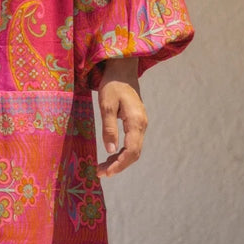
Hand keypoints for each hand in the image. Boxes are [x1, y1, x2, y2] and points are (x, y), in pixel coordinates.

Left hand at [96, 59, 146, 177]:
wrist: (122, 71)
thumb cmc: (112, 85)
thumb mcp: (106, 105)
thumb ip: (109, 128)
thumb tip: (110, 150)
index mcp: (136, 121)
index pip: (132, 150)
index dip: (120, 164)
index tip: (106, 172)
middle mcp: (142, 125)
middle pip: (134, 153)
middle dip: (119, 166)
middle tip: (101, 173)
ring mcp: (141, 124)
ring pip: (134, 149)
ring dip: (120, 160)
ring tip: (103, 167)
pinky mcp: (136, 123)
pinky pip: (132, 143)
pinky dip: (122, 152)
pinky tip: (111, 155)